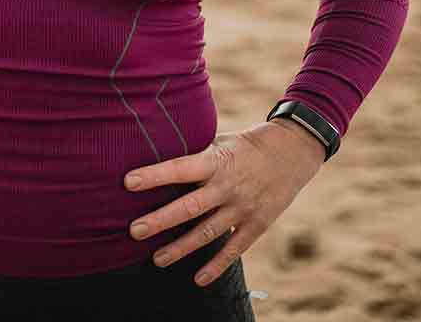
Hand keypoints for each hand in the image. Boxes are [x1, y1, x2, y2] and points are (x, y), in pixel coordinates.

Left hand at [123, 119, 324, 285]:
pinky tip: (198, 279)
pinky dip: (217, 266)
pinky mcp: (257, 224)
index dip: (154, 175)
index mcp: (215, 162)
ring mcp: (243, 208)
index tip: (128, 182)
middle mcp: (227, 186)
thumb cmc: (246, 145)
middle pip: (190, 207)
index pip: (179, 168)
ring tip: (157, 259)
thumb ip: (195, 154)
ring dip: (181, 248)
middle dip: (160, 220)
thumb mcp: (220, 141)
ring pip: (208, 232)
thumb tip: (160, 155)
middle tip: (134, 231)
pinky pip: (234, 249)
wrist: (292, 151)